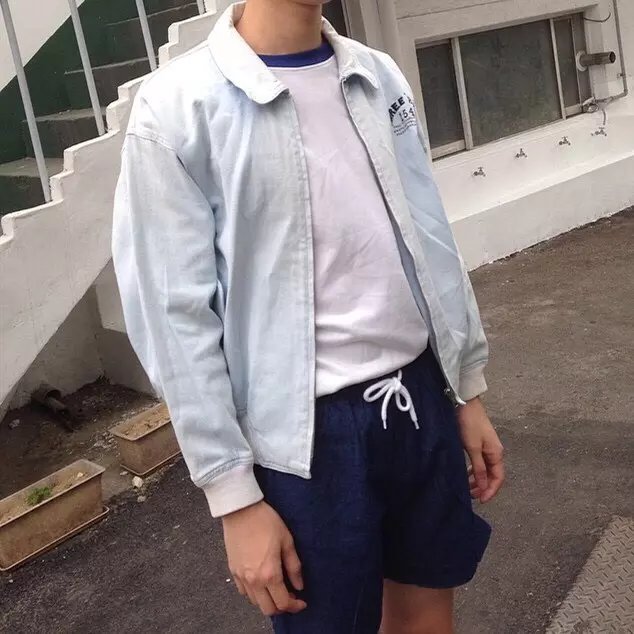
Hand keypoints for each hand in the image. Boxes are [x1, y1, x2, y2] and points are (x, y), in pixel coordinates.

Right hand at [222, 501, 306, 616]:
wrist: (241, 510)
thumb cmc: (265, 521)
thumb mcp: (287, 541)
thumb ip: (294, 566)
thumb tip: (299, 585)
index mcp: (269, 573)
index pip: (283, 603)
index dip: (295, 606)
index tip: (301, 602)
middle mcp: (253, 580)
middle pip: (268, 609)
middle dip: (281, 607)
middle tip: (290, 596)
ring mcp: (241, 577)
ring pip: (255, 602)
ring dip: (267, 600)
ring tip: (276, 587)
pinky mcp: (232, 570)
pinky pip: (243, 591)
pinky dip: (254, 592)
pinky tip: (261, 581)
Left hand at [456, 397, 504, 502]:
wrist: (464, 403)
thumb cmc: (469, 424)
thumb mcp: (472, 448)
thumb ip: (479, 468)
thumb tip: (485, 487)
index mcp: (496, 453)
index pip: (498, 478)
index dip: (491, 491)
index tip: (481, 500)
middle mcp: (494, 451)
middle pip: (492, 474)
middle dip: (483, 487)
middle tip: (471, 496)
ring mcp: (486, 446)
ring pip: (485, 468)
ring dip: (478, 479)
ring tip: (467, 487)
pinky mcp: (478, 442)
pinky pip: (479, 461)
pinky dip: (474, 470)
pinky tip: (465, 473)